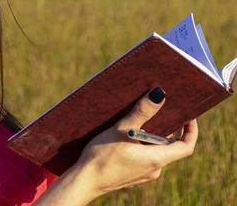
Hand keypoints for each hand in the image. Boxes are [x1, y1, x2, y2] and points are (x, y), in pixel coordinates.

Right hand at [76, 87, 197, 196]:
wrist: (83, 181)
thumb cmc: (101, 156)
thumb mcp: (121, 130)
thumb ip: (141, 112)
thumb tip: (160, 95)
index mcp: (157, 159)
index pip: (186, 146)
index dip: (191, 130)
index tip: (189, 114)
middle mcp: (154, 170)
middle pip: (170, 147)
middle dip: (167, 128)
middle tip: (160, 110)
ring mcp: (143, 174)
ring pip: (155, 152)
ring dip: (151, 136)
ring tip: (138, 121)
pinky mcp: (131, 175)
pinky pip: (143, 158)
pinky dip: (141, 145)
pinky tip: (125, 137)